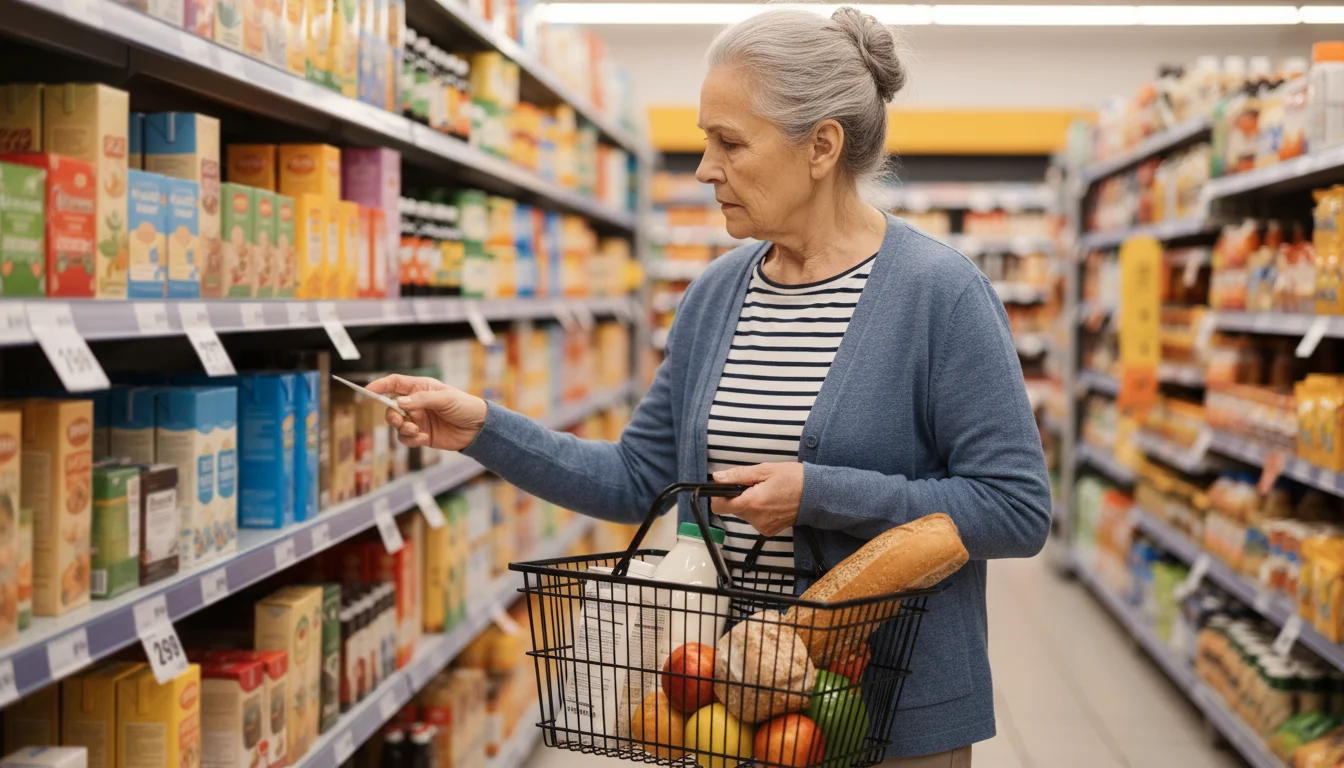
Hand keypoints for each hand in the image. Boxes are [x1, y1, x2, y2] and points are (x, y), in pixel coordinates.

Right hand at [365, 374, 487, 451]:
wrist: (479, 428)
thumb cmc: (465, 406)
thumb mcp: (445, 399)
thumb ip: (422, 399)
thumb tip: (400, 402)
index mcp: (420, 388)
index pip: (394, 383)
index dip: (380, 385)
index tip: (367, 391)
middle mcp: (416, 403)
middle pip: (391, 406)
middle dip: (392, 414)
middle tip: (401, 421)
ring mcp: (418, 419)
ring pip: (397, 424)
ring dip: (402, 428)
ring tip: (416, 431)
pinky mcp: (421, 435)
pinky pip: (406, 438)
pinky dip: (410, 439)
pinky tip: (423, 438)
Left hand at [711, 463, 803, 536]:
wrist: (816, 495)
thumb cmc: (794, 479)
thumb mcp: (764, 470)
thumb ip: (738, 475)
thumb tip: (718, 477)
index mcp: (752, 502)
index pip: (720, 506)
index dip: (718, 496)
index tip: (725, 487)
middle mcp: (756, 518)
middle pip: (732, 509)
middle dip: (738, 496)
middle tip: (754, 485)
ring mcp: (762, 526)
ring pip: (743, 514)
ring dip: (749, 503)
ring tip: (765, 492)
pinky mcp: (768, 531)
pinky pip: (754, 519)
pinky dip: (758, 511)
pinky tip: (771, 502)